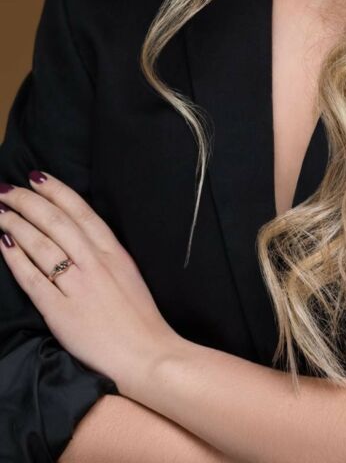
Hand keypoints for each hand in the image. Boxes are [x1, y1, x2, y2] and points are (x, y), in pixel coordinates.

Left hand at [0, 170, 179, 398]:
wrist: (146, 354)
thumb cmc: (139, 318)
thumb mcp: (128, 273)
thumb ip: (105, 254)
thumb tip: (81, 235)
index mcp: (113, 251)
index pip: (80, 211)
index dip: (55, 191)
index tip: (36, 177)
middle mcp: (94, 262)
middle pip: (55, 222)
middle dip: (27, 201)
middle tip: (5, 189)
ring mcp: (77, 285)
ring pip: (41, 244)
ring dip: (16, 223)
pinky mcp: (60, 311)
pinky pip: (32, 278)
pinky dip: (15, 258)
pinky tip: (2, 243)